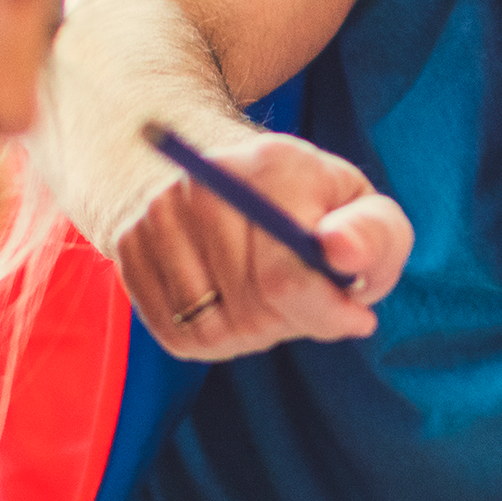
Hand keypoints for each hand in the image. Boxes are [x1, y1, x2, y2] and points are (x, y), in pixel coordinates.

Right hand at [113, 131, 413, 361]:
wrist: (231, 183)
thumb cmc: (316, 212)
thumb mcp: (366, 213)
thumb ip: (374, 234)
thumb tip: (340, 250)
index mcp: (271, 165)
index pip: (283, 275)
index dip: (325, 311)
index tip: (356, 315)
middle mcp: (200, 183)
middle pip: (249, 309)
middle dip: (291, 320)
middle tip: (308, 298)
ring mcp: (156, 214)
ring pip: (211, 329)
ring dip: (251, 332)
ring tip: (268, 296)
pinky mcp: (128, 249)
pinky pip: (179, 334)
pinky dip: (214, 335)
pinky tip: (232, 301)